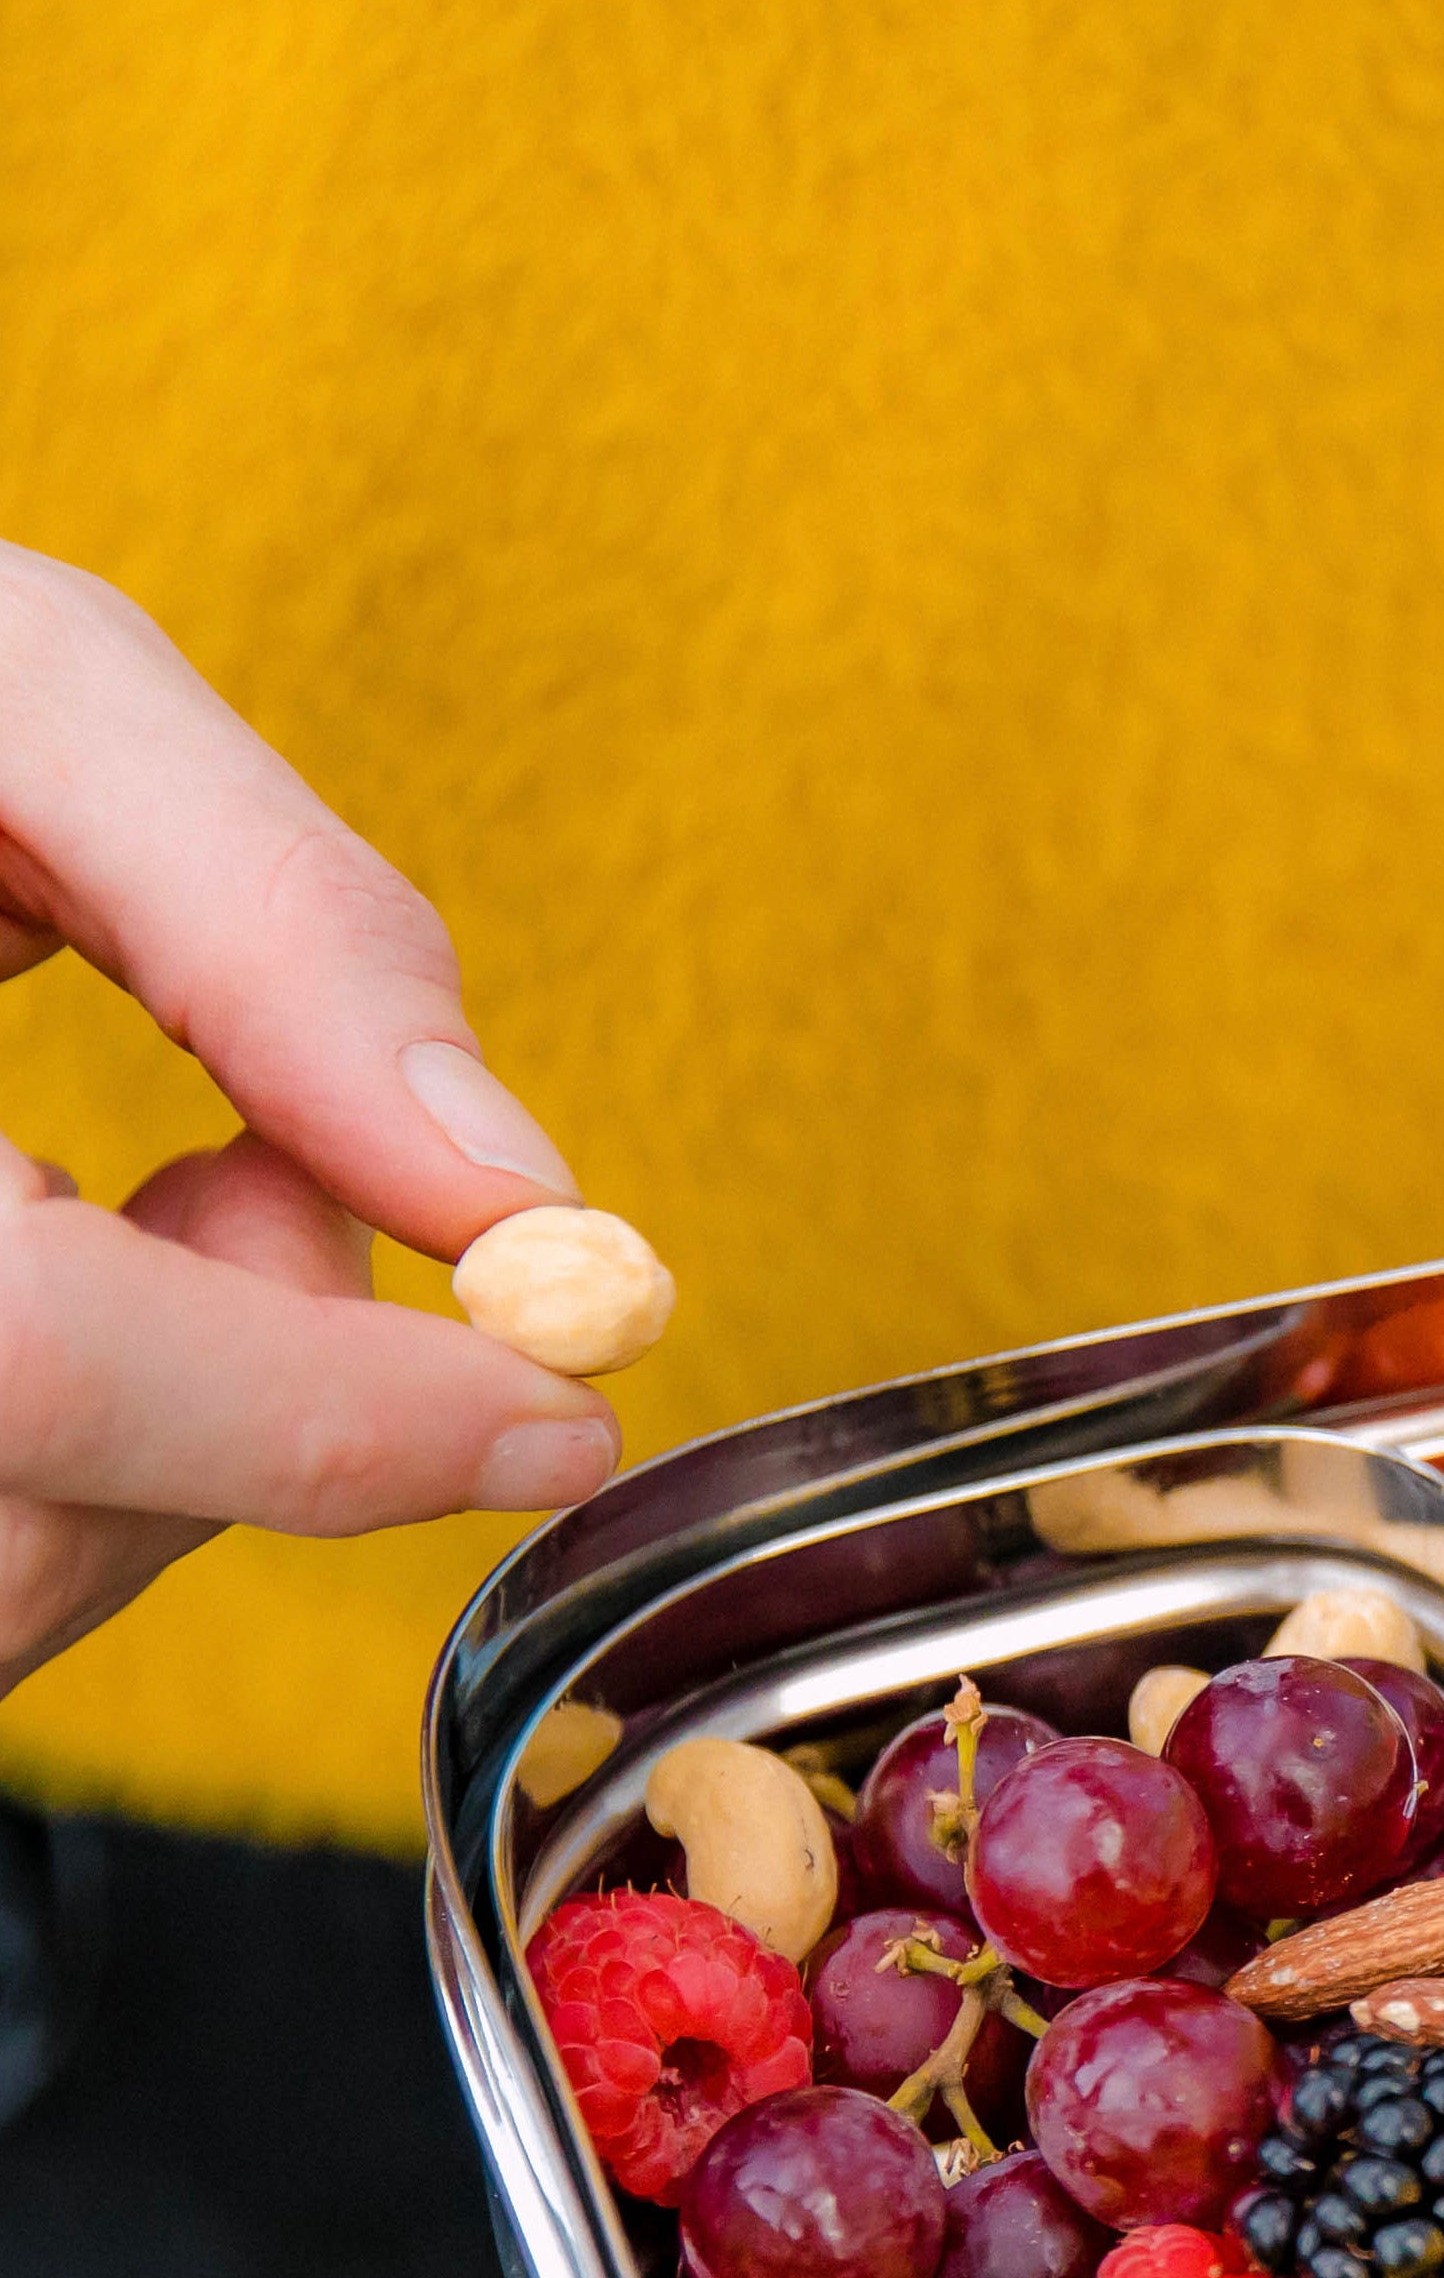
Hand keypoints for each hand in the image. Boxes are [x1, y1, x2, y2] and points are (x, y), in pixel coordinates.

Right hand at [0, 547, 616, 1698]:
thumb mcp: (21, 694)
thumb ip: (274, 922)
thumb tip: (516, 1198)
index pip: (41, 1365)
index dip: (326, 1414)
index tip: (556, 1416)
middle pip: (41, 1520)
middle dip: (263, 1404)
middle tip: (253, 1175)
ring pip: (19, 1583)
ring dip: (180, 1434)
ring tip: (103, 1188)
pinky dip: (85, 1461)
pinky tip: (44, 1265)